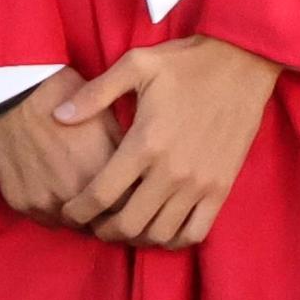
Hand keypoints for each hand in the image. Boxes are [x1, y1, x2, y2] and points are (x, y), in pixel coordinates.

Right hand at [0, 65, 122, 226]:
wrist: (14, 90)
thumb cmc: (64, 94)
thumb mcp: (105, 113)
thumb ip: (123, 149)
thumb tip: (139, 171)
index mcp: (100, 168)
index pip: (128, 205)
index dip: (131, 198)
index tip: (131, 191)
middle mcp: (72, 192)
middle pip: (100, 220)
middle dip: (107, 210)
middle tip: (107, 194)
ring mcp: (43, 201)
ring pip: (71, 223)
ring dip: (80, 214)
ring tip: (80, 191)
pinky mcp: (20, 203)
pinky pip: (44, 218)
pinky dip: (54, 208)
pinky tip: (57, 189)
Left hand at [50, 36, 280, 247]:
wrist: (242, 61)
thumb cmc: (186, 61)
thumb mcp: (137, 64)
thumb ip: (96, 94)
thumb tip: (58, 116)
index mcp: (145, 142)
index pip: (101, 195)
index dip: (78, 210)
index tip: (71, 210)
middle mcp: (171, 170)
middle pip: (127, 224)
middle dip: (102, 230)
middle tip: (95, 222)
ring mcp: (199, 183)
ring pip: (158, 234)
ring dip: (136, 236)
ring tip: (126, 223)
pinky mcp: (221, 187)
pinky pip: (194, 232)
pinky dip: (174, 239)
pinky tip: (162, 225)